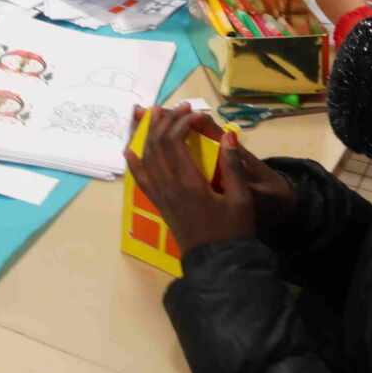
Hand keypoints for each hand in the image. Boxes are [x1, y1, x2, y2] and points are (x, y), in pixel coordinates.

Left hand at [124, 105, 295, 252]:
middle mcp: (168, 186)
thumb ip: (233, 165)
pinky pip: (140, 178)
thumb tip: (227, 134)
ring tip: (156, 114)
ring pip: (145, 157)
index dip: (183, 121)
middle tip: (181, 107)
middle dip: (167, 121)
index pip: (175, 142)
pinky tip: (130, 149)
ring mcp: (159, 196)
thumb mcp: (241, 199)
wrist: (218, 265)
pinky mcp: (158, 204)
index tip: (198, 113)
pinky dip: (134, 161)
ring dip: (150, 133)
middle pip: (157, 144)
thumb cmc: (233, 232)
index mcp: (188, 183)